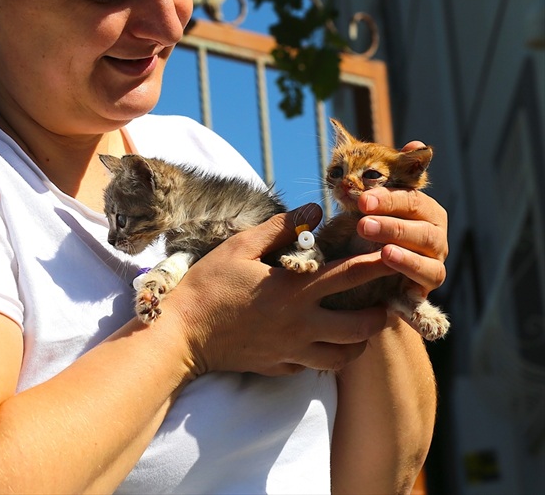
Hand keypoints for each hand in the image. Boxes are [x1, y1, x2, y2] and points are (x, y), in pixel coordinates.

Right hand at [166, 205, 393, 377]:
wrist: (182, 335)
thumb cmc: (209, 284)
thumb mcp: (240, 246)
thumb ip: (280, 228)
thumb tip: (313, 211)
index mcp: (294, 290)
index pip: (350, 275)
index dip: (379, 263)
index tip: (396, 255)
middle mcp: (301, 325)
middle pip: (361, 326)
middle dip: (381, 313)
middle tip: (386, 301)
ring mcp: (292, 351)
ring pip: (345, 356)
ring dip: (360, 341)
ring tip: (361, 326)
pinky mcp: (281, 367)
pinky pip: (317, 367)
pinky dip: (329, 355)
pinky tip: (323, 341)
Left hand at [356, 141, 447, 297]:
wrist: (370, 269)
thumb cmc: (373, 227)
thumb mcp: (372, 203)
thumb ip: (388, 175)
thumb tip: (417, 144)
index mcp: (423, 207)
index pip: (411, 198)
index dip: (388, 199)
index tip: (362, 201)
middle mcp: (434, 230)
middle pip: (421, 225)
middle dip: (392, 224)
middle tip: (363, 224)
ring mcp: (435, 257)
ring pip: (428, 253)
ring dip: (405, 253)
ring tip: (384, 251)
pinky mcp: (429, 282)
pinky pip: (427, 279)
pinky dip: (412, 276)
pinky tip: (396, 275)